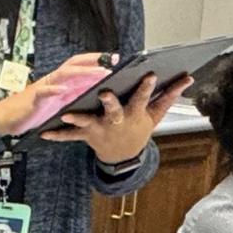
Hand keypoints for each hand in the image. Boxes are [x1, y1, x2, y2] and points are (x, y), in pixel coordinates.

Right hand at [0, 53, 111, 136]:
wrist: (8, 118)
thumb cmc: (35, 111)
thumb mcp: (59, 103)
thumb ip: (73, 95)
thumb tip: (95, 89)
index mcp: (60, 82)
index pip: (79, 65)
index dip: (96, 60)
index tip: (115, 58)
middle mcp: (54, 81)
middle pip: (74, 64)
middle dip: (94, 61)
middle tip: (112, 61)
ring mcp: (44, 88)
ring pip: (64, 74)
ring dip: (83, 72)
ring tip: (99, 73)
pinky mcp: (34, 98)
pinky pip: (44, 91)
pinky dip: (54, 89)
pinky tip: (64, 90)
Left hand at [43, 71, 190, 163]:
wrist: (124, 157)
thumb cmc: (138, 130)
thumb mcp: (156, 116)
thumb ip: (170, 96)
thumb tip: (188, 78)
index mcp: (134, 114)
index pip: (142, 98)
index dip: (146, 87)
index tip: (149, 75)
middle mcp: (117, 121)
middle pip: (114, 111)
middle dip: (110, 103)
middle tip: (105, 93)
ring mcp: (101, 129)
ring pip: (89, 123)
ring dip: (78, 119)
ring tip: (67, 115)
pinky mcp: (87, 136)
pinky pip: (70, 136)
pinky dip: (58, 135)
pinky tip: (44, 132)